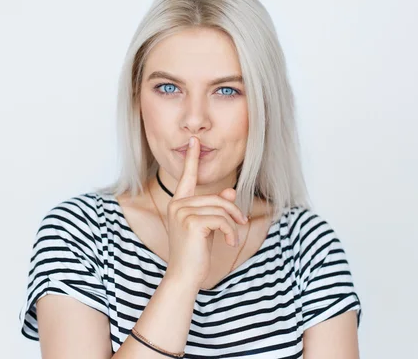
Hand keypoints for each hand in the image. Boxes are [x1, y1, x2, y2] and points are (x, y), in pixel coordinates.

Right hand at [163, 136, 248, 288]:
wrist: (184, 276)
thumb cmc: (194, 253)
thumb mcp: (208, 227)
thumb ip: (217, 208)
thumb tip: (230, 192)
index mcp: (178, 203)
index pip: (187, 177)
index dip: (192, 159)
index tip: (195, 142)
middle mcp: (177, 205)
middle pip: (215, 198)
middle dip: (232, 211)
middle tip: (241, 223)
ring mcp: (182, 213)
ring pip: (220, 208)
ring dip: (233, 224)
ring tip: (233, 238)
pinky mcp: (192, 223)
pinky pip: (222, 219)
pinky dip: (231, 231)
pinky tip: (230, 243)